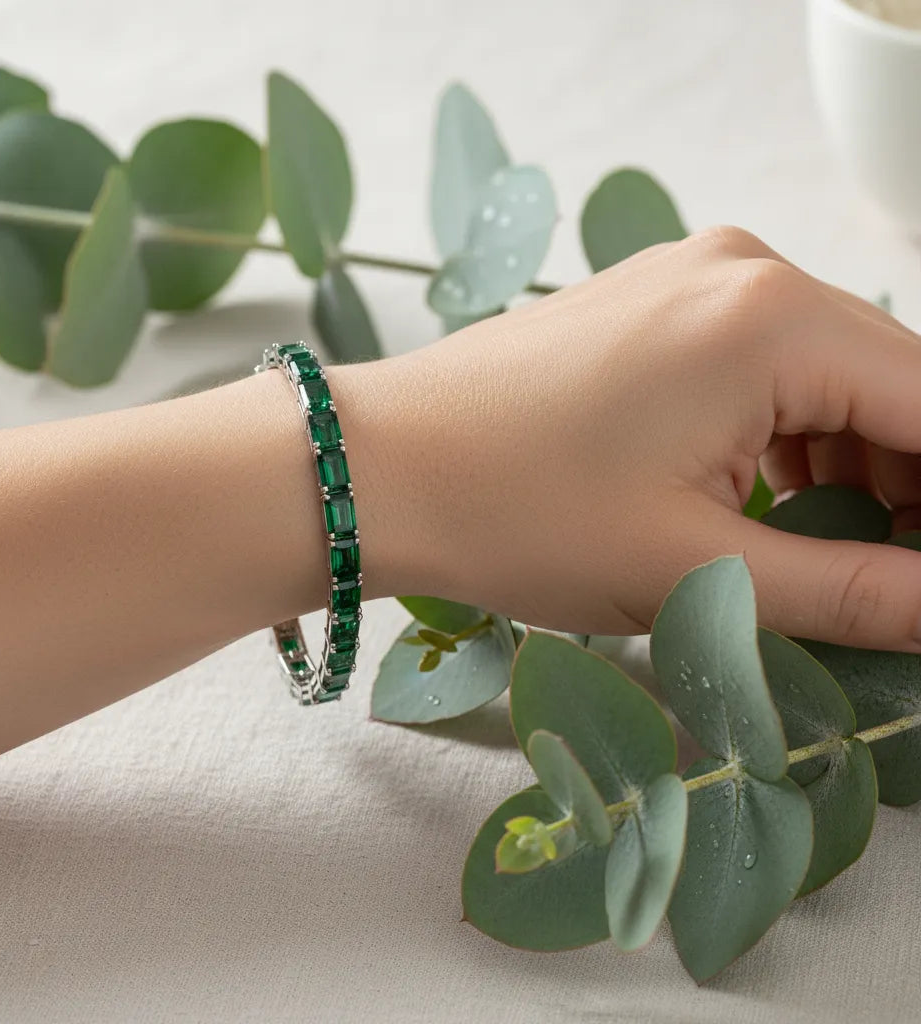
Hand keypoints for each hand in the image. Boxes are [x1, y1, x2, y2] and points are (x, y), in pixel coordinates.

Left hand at [333, 226, 920, 650]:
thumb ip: (856, 591)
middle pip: (888, 385)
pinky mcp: (652, 303)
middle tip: (887, 585)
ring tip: (814, 556)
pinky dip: (782, 435)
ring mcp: (691, 276)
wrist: (381, 467)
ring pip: (824, 376)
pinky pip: (759, 364)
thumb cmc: (518, 514)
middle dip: (907, 488)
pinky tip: (756, 503)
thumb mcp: (699, 570)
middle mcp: (742, 269)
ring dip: (847, 466)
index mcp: (771, 317)